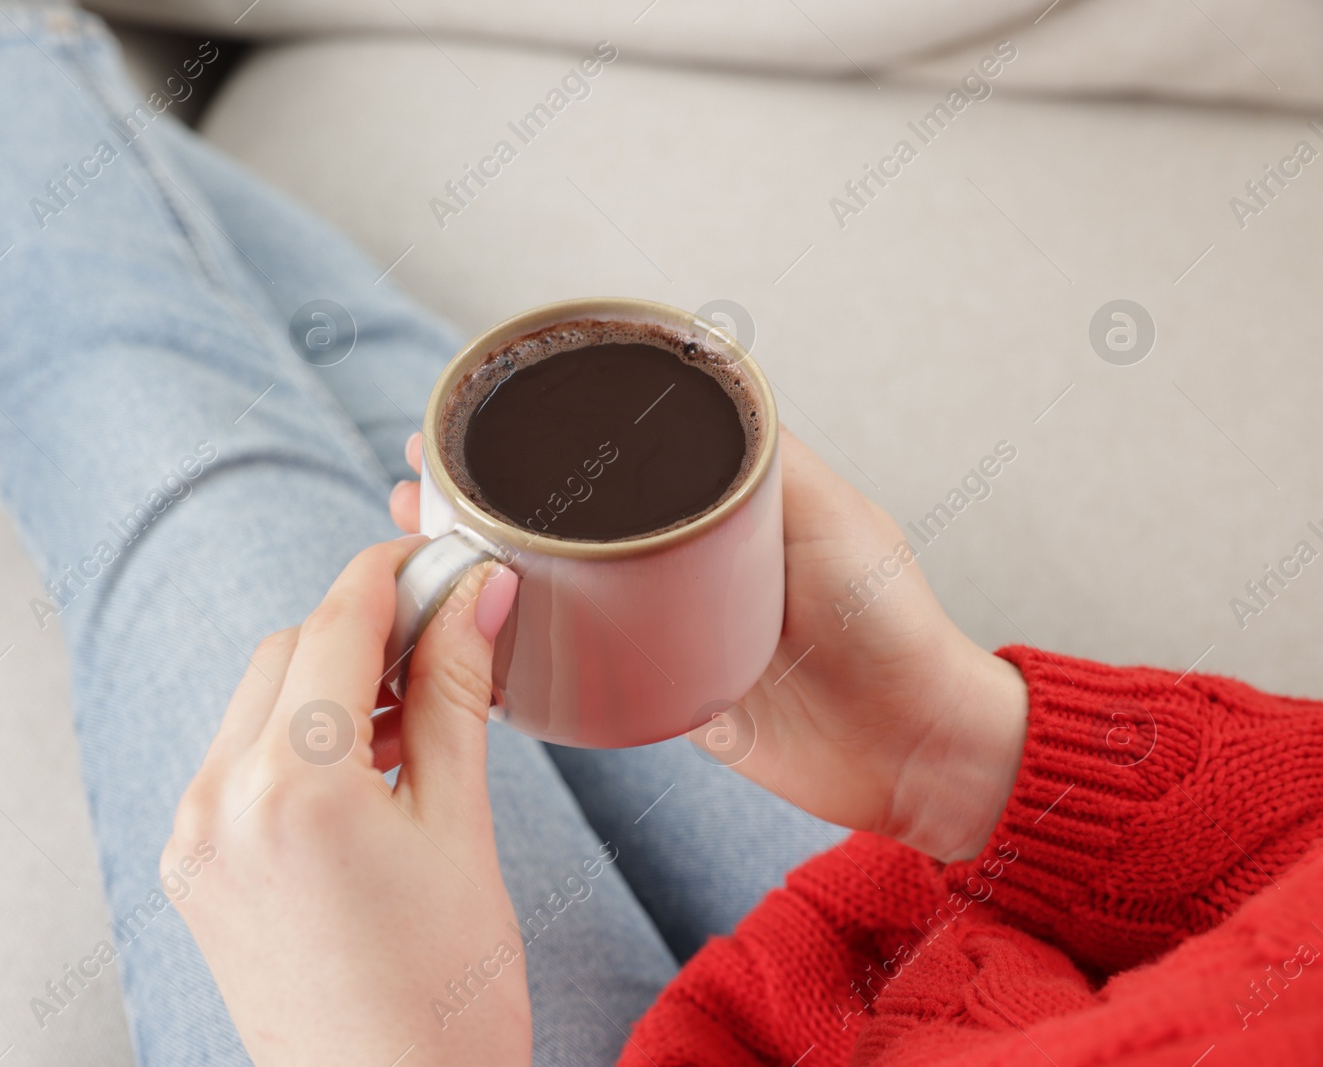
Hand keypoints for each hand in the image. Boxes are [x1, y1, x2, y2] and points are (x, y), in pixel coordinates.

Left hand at [165, 539, 529, 1065]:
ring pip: (260, 700)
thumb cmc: (447, 996)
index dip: (397, 572)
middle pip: (290, 649)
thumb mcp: (461, 826)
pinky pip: (238, 759)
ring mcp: (195, 838)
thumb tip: (479, 594)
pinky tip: (362, 763)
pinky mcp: (193, 868)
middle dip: (366, 627)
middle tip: (446, 639)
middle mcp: (220, 801)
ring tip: (412, 709)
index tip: (445, 559)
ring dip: (330, 680)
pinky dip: (297, 737)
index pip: (338, 619)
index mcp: (294, 785)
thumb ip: (455, 692)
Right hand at [390, 429, 1027, 861]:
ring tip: (418, 539)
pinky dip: (516, 642)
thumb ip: (774, 456)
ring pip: (555, 579)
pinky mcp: (659, 685)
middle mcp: (681, 552)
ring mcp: (664, 619)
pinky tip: (462, 630)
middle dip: (484, 491)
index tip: (473, 409)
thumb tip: (708, 369)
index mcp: (719, 500)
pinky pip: (576, 658)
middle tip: (418, 479)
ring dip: (484, 560)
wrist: (916, 750)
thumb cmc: (890, 627)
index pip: (613, 445)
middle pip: (563, 509)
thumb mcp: (835, 521)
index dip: (538, 424)